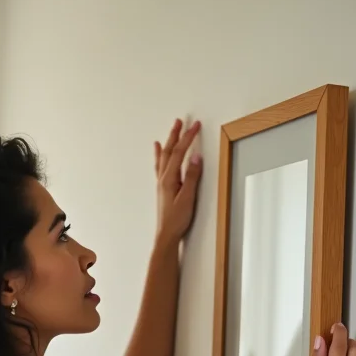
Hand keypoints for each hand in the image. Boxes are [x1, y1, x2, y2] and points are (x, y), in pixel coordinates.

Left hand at [154, 118, 202, 246]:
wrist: (166, 234)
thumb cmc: (177, 219)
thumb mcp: (188, 197)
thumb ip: (192, 177)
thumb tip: (196, 157)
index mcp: (169, 178)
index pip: (180, 153)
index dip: (188, 138)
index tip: (196, 125)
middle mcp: (163, 178)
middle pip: (170, 151)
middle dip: (176, 135)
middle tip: (181, 121)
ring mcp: (162, 182)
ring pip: (164, 156)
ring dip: (169, 142)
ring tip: (172, 130)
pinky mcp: (163, 188)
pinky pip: (160, 165)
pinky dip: (160, 155)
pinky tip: (158, 150)